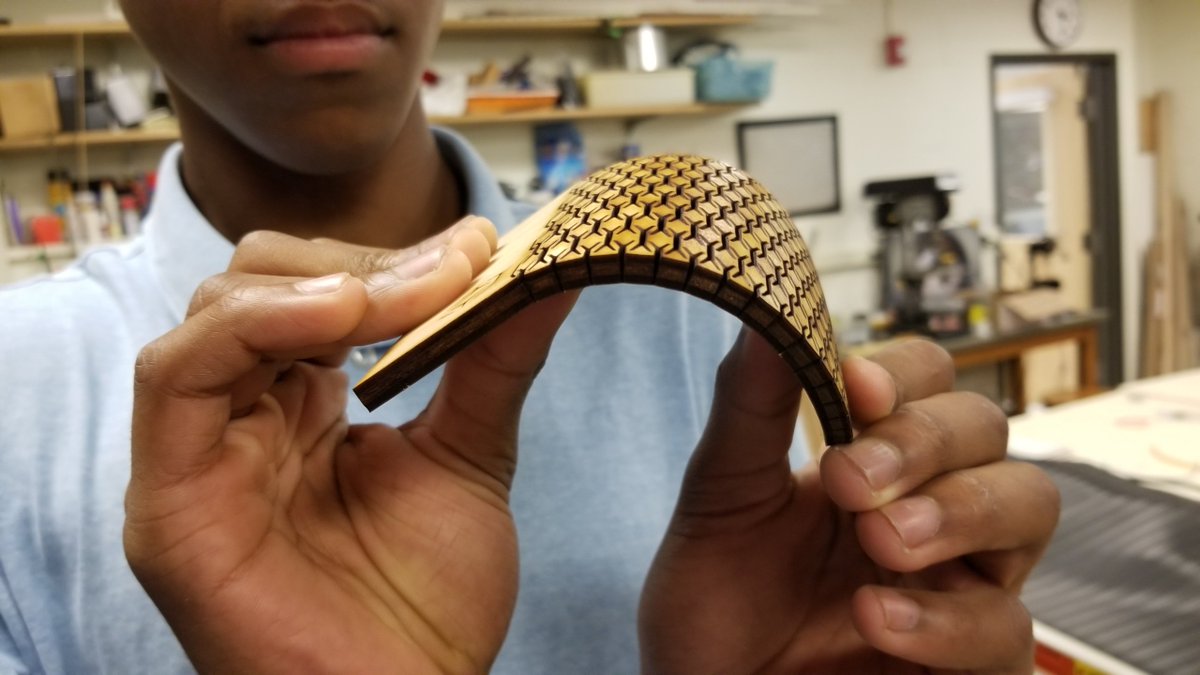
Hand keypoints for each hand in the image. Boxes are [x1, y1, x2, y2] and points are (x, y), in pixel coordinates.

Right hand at [125, 220, 576, 673]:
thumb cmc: (425, 604)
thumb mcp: (468, 454)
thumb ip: (491, 357)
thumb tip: (546, 267)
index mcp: (298, 408)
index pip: (314, 289)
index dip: (390, 257)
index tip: (476, 246)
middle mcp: (241, 421)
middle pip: (259, 283)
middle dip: (359, 262)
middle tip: (449, 268)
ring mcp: (201, 458)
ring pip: (216, 313)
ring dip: (319, 285)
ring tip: (407, 293)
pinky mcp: (171, 499)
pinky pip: (177, 376)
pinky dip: (254, 326)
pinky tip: (340, 317)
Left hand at [639, 334, 1059, 673]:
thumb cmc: (715, 602)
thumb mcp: (720, 499)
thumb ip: (750, 408)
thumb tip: (767, 310)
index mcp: (873, 454)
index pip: (927, 378)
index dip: (906, 372)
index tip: (857, 386)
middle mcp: (929, 505)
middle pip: (986, 428)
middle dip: (925, 441)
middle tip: (850, 480)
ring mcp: (960, 580)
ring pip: (1028, 505)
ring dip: (958, 510)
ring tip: (880, 540)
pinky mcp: (973, 661)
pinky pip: (1005, 627)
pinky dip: (943, 619)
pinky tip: (872, 614)